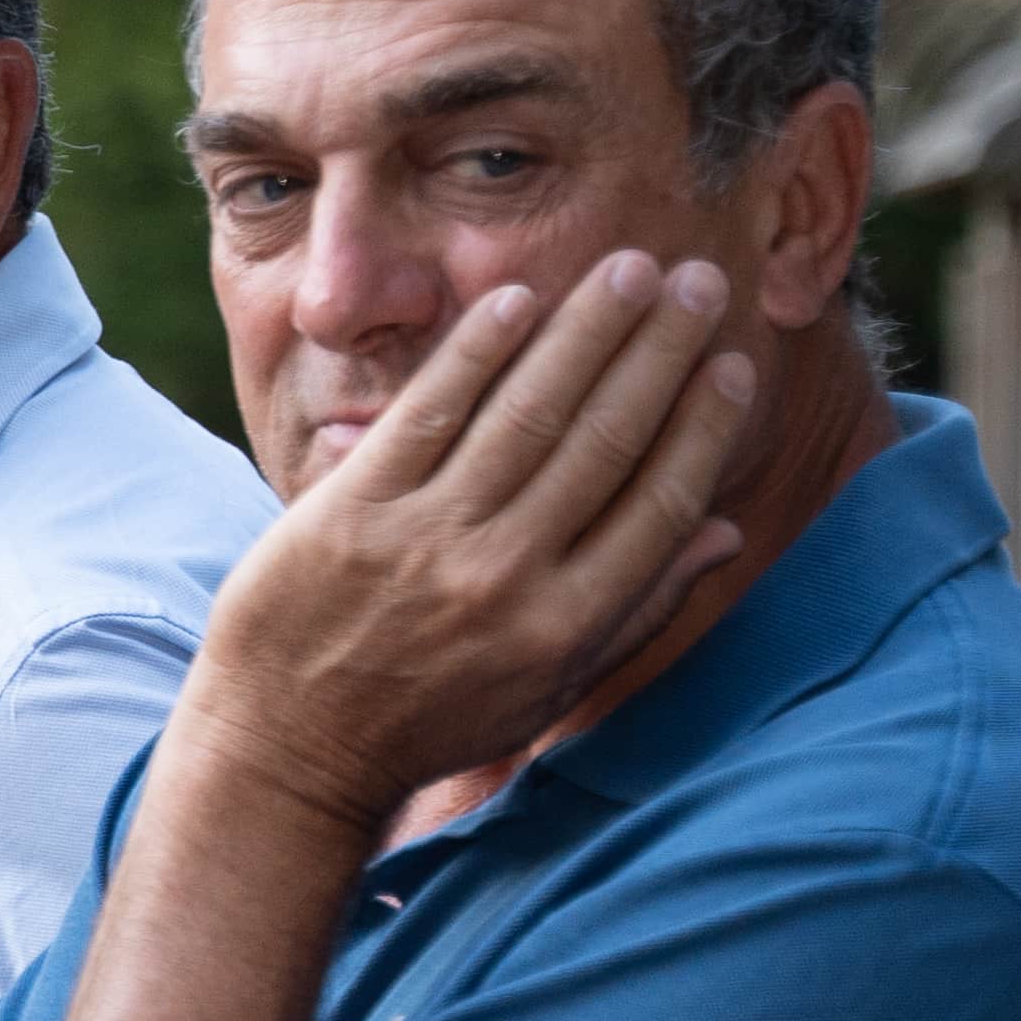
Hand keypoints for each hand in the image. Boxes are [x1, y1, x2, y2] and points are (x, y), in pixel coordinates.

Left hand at [188, 252, 759, 831]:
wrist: (288, 752)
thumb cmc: (428, 720)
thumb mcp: (547, 690)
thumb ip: (636, 607)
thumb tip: (725, 532)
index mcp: (566, 624)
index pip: (660, 503)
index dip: (704, 426)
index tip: (733, 363)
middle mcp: (505, 577)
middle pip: (604, 439)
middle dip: (659, 352)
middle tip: (697, 281)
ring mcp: (426, 539)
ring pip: (528, 412)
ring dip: (587, 329)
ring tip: (630, 268)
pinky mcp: (351, 510)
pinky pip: (428, 412)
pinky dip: (478, 351)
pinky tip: (519, 300)